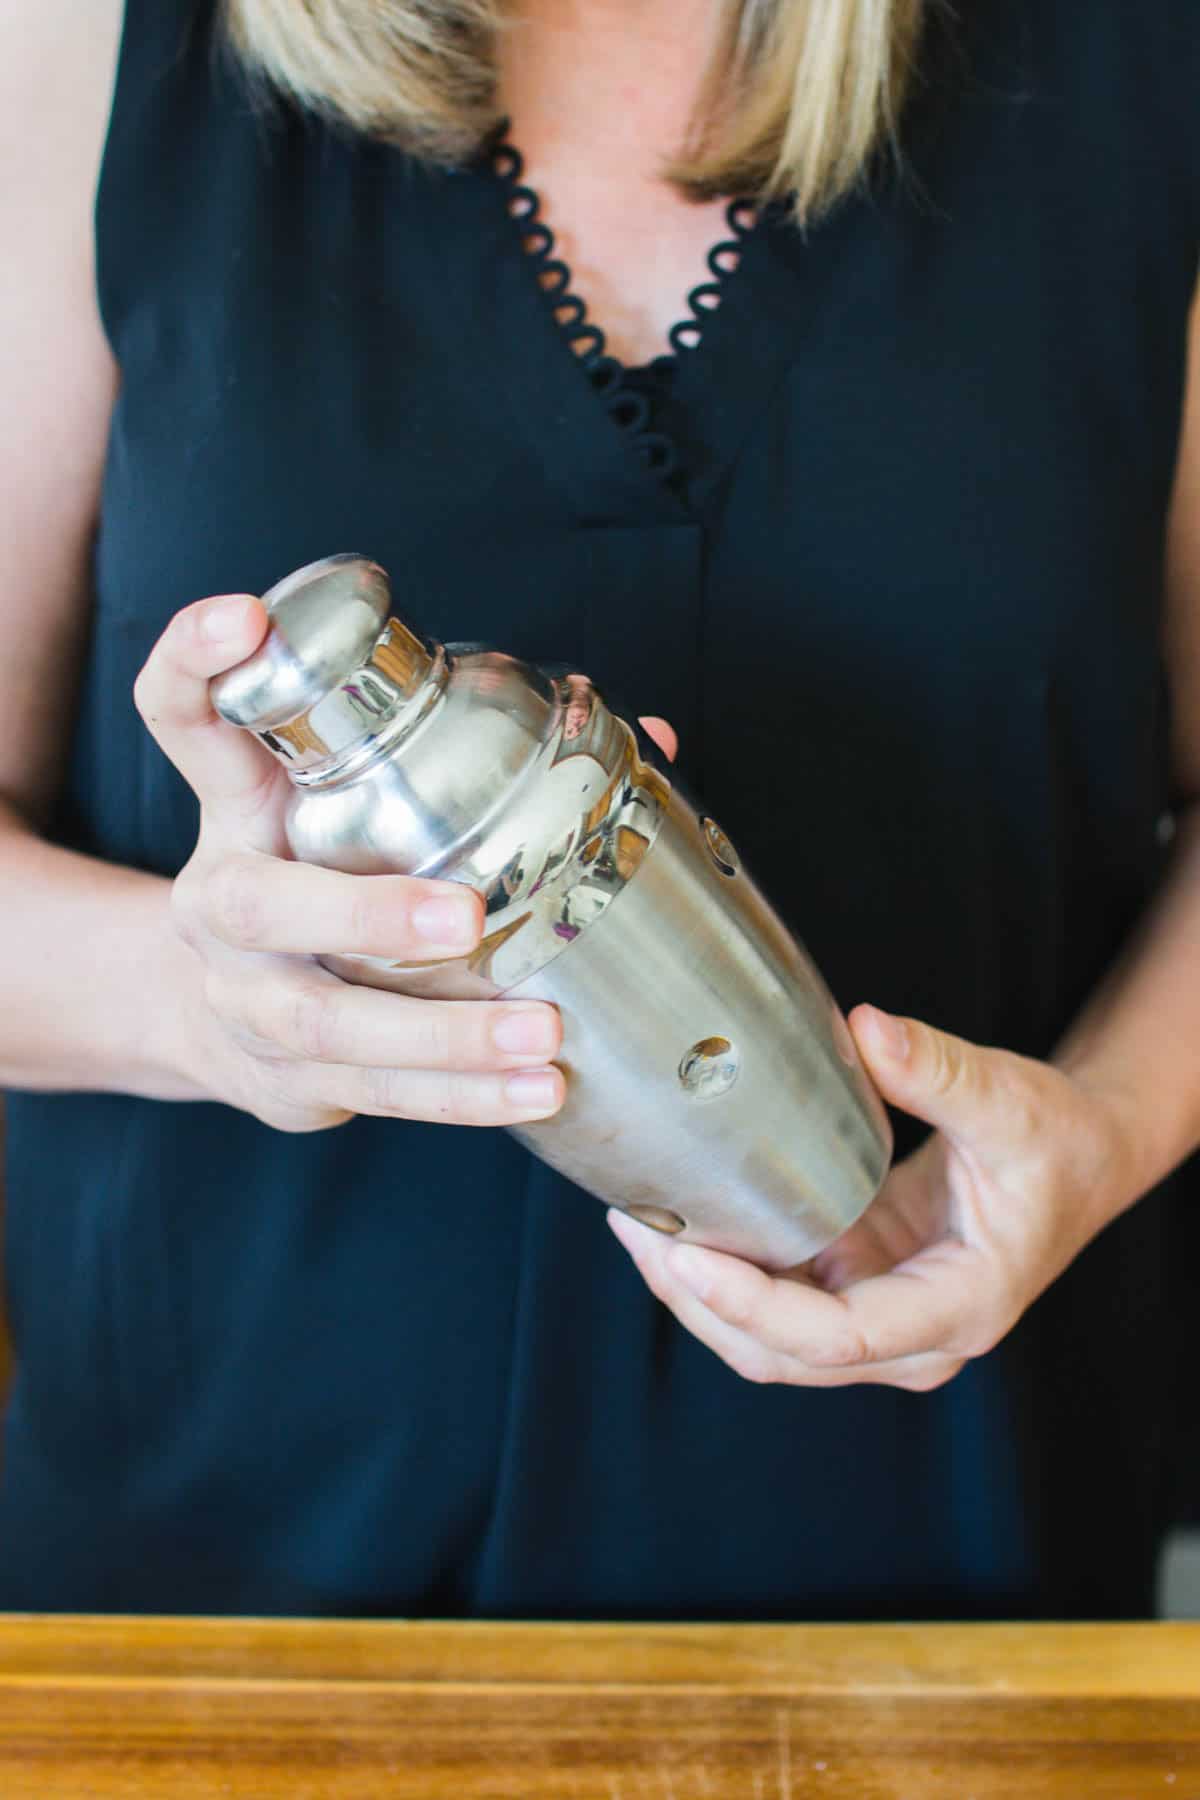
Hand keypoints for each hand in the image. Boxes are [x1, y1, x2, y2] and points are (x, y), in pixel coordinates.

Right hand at [134, 592, 574, 1132]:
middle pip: (258, 902)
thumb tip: (650, 734)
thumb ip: (480, 755)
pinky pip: (370, 1092)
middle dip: (363, 911)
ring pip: (324, 1022)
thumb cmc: (326, 878)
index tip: (246, 617)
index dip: (197, 658)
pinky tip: (533, 1091)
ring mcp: (241, 995)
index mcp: (239, 803)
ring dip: (441, 1034)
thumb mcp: (362, 803)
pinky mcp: (277, 1074)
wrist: (226, 1016)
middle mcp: (219, 897)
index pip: (181, 713)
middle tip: (467, 915)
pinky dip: (457, 1097)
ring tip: (541, 1036)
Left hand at [608, 1005, 1141, 1390]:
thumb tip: (866, 1029)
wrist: (1080, 1159)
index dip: (753, 1306)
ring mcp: (880, 1322)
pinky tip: (676, 1217)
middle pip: (781, 1353)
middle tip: (635, 1226)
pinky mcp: (855, 1290)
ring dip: (697, 1294)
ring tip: (637, 1222)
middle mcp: (914, 1338)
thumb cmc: (1054, 1140)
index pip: (838, 1337)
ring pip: (766, 1340)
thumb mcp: (1008, 1099)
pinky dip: (720, 1272)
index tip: (685, 1254)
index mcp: (958, 1305)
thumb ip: (939, 1070)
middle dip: (699, 1301)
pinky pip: (773, 1303)